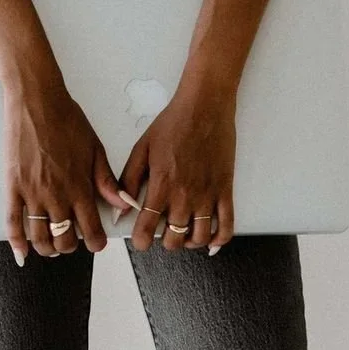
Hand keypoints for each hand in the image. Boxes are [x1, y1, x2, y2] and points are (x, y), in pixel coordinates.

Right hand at [4, 81, 128, 263]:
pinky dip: (16, 242)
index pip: (91, 230)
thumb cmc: (67, 121)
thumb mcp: (96, 150)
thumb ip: (107, 181)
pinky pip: (12, 222)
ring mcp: (33, 193)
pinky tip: (22, 252)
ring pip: (40, 237)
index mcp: (80, 187)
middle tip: (72, 240)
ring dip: (47, 248)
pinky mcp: (13, 186)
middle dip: (70, 246)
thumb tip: (123, 204)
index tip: (96, 243)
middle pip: (64, 239)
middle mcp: (57, 195)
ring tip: (51, 246)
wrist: (37, 102)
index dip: (95, 243)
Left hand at [117, 77, 236, 253]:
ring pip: (200, 237)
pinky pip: (227, 225)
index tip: (141, 240)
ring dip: (190, 242)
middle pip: (175, 239)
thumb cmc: (173, 123)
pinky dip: (220, 240)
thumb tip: (121, 207)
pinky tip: (211, 241)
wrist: (205, 107)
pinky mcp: (225, 190)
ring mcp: (208, 195)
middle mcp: (185, 195)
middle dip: (166, 242)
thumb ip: (128, 180)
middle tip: (164, 233)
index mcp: (161, 185)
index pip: (148, 229)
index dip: (141, 241)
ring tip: (185, 234)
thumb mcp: (142, 149)